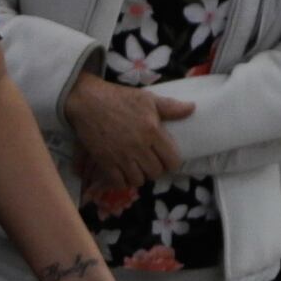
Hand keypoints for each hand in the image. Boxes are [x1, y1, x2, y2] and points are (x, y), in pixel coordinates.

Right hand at [64, 73, 193, 190]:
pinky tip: (122, 172)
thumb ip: (170, 107)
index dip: (171, 162)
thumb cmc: (119, 98)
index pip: (172, 161)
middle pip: (155, 172)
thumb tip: (192, 108)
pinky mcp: (105, 161)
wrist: (87, 101)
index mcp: (152, 131)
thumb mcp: (147, 99)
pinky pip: (119, 182)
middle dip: (154, 169)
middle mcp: (139, 146)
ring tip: (136, 168)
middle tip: (149, 162)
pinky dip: (123, 181)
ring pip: (138, 180)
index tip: (165, 159)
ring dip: (139, 176)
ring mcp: (121, 156)